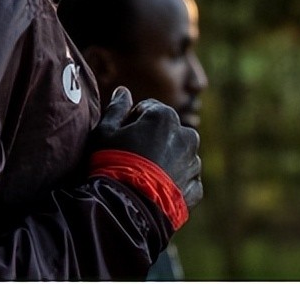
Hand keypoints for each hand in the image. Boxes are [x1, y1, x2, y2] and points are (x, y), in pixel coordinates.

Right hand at [89, 86, 202, 209]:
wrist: (126, 208)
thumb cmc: (112, 164)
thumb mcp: (105, 132)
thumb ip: (116, 108)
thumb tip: (123, 91)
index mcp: (165, 116)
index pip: (148, 109)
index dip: (131, 122)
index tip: (121, 138)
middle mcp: (186, 135)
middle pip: (166, 131)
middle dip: (152, 140)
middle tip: (131, 158)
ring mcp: (193, 163)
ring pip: (177, 155)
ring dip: (165, 161)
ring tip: (143, 177)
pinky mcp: (195, 188)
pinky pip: (184, 180)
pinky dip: (173, 183)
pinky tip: (154, 190)